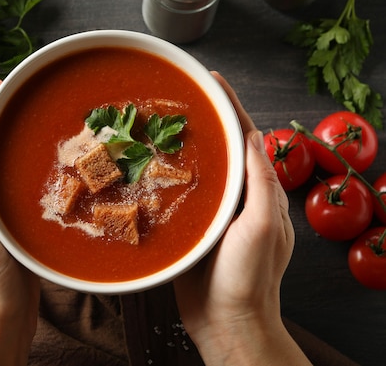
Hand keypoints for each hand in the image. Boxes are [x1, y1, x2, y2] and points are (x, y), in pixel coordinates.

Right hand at [172, 72, 310, 364]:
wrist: (225, 323)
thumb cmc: (249, 278)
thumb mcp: (264, 227)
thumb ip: (261, 183)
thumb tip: (253, 136)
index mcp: (258, 192)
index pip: (246, 138)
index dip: (230, 107)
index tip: (212, 80)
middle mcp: (235, 197)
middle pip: (218, 148)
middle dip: (202, 120)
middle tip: (176, 96)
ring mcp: (210, 212)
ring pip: (194, 169)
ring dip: (176, 145)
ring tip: (153, 122)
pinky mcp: (187, 228)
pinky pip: (174, 194)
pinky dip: (160, 176)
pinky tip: (141, 166)